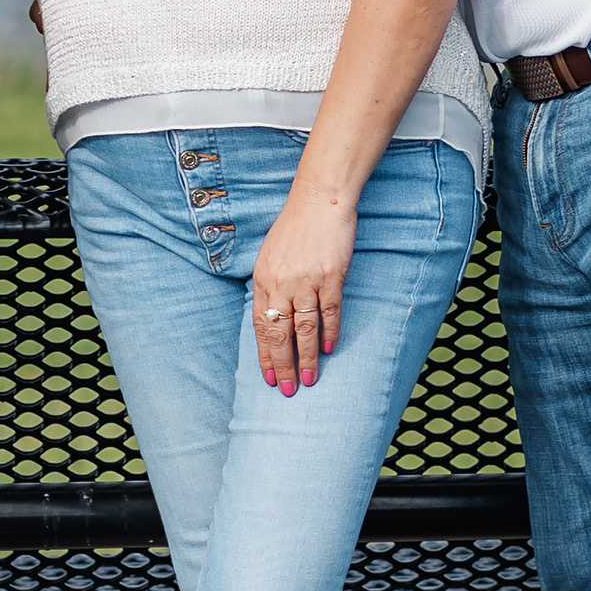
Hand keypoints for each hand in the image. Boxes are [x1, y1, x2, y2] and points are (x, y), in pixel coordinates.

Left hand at [250, 192, 356, 393]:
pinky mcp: (330, 276)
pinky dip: (329, 331)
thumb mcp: (270, 255)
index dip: (264, 353)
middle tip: (286, 389)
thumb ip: (270, 284)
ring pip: (304, 328)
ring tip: (307, 380)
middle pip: (279, 333)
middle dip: (282, 364)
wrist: (319, 201)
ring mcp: (306, 281)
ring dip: (305, 357)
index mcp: (263, 279)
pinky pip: (329, 311)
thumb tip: (271, 314)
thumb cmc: (295, 227)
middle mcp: (281, 283)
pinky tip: (327, 349)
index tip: (267, 376)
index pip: (260, 325)